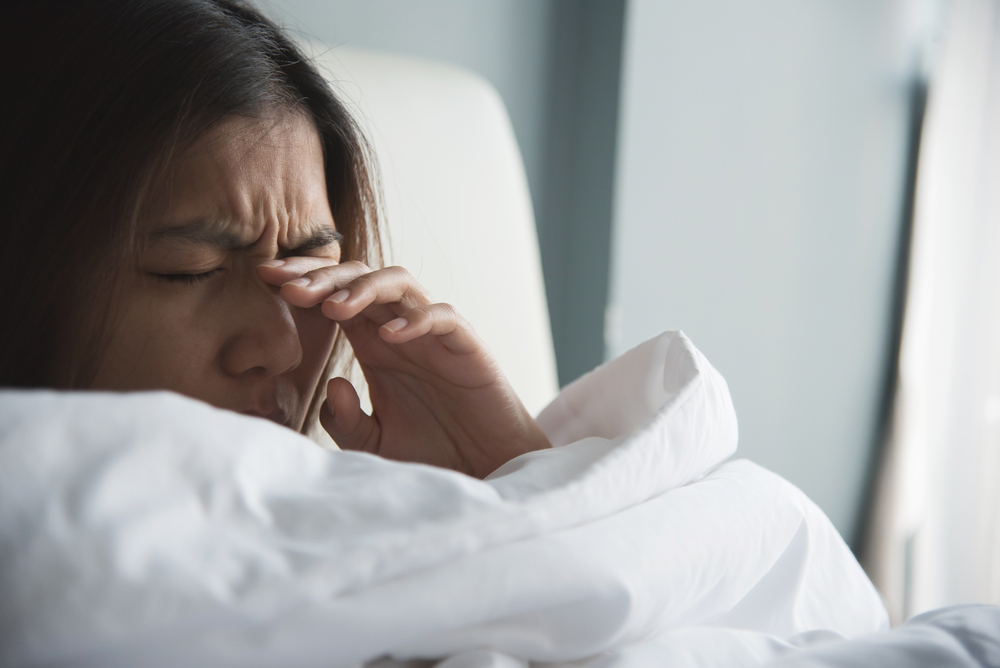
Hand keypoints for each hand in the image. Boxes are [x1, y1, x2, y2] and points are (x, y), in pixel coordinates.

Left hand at [258, 259, 550, 476]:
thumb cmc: (434, 453)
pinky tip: (389, 336)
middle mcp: (401, 330)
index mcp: (373, 345)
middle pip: (360, 277)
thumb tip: (330, 384)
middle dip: (321, 275)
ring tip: (333, 307)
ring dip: (363, 288)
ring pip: (399, 283)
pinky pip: (443, 317)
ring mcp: (433, 335)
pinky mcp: (466, 348)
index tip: (264, 279)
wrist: (486, 471)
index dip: (302, 281)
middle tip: (286, 285)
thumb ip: (345, 421)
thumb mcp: (373, 446)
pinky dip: (416, 319)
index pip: (334, 295)